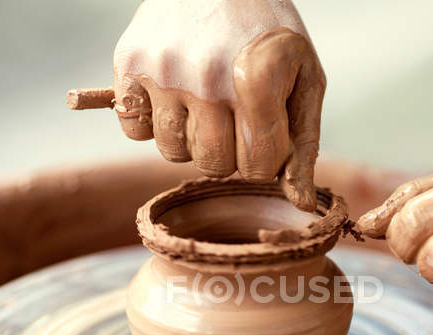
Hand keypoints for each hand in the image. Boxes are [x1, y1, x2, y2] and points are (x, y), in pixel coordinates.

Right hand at [113, 0, 325, 210]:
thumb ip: (303, 143)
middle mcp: (205, 79)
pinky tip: (172, 94)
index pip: (257, 168)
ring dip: (190, 138)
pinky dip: (152, 122)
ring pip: (172, 152)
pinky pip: (134, 130)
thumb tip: (300, 203)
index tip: (264, 127)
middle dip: (229, 149)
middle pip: (212, 165)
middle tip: (234, 115)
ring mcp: (162, 71)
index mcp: (258, 82)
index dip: (264, 154)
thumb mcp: (304, 78)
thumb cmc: (269, 32)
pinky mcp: (128, 63)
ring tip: (203, 101)